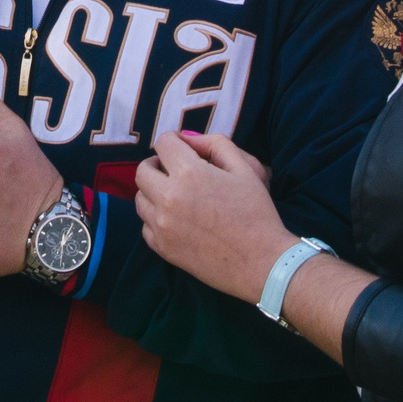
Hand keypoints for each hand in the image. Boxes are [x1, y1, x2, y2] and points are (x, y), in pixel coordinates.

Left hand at [135, 129, 287, 302]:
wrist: (262, 262)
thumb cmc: (256, 213)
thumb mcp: (245, 169)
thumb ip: (215, 144)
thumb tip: (187, 139)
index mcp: (189, 173)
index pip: (163, 143)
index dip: (174, 141)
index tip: (183, 150)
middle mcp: (168, 197)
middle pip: (143, 170)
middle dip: (158, 165)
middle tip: (175, 172)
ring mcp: (162, 225)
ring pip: (140, 198)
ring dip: (154, 192)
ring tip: (177, 196)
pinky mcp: (162, 248)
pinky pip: (145, 226)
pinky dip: (156, 219)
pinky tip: (176, 220)